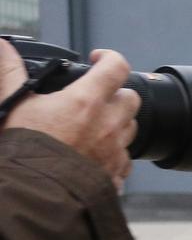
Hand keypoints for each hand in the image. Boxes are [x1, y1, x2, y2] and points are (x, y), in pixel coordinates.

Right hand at [0, 37, 139, 188]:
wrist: (35, 192)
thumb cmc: (26, 149)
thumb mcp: (14, 104)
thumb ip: (11, 72)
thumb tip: (3, 47)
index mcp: (87, 101)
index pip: (116, 68)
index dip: (110, 58)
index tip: (98, 60)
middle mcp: (109, 124)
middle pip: (131, 98)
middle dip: (116, 94)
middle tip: (94, 98)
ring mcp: (116, 149)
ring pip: (131, 128)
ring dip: (116, 124)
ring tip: (91, 127)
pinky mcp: (117, 172)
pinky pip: (125, 158)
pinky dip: (114, 153)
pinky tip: (94, 154)